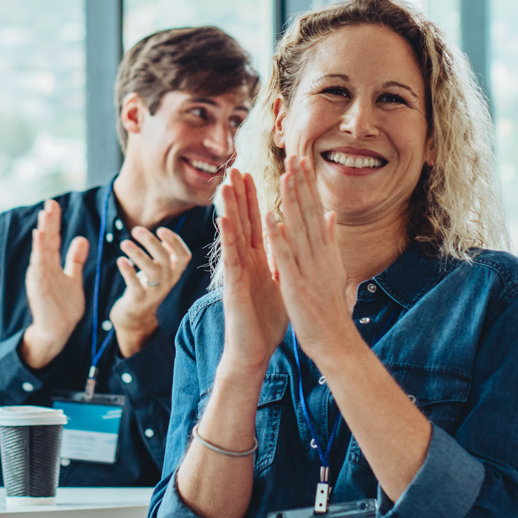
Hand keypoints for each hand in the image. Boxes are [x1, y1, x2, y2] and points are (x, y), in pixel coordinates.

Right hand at [17, 198, 90, 369]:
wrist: (57, 330)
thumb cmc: (63, 306)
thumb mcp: (73, 278)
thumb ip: (75, 260)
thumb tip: (80, 238)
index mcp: (51, 265)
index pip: (52, 239)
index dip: (53, 223)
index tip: (53, 204)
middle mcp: (43, 268)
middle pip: (46, 241)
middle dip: (48, 223)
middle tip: (49, 203)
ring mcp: (40, 277)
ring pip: (41, 252)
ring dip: (42, 234)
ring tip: (44, 217)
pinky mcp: (38, 287)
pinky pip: (38, 267)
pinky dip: (39, 252)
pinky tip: (39, 238)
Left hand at [108, 223, 192, 357]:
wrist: (136, 317)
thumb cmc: (147, 288)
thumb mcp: (160, 271)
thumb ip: (164, 255)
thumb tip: (164, 235)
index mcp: (174, 273)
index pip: (183, 256)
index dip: (175, 241)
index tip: (161, 230)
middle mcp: (167, 282)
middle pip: (164, 259)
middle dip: (150, 242)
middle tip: (136, 230)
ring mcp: (154, 292)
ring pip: (152, 271)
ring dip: (138, 254)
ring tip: (124, 243)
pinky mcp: (139, 299)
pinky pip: (135, 285)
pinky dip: (128, 271)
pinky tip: (121, 261)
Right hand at [214, 171, 287, 373]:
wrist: (255, 350)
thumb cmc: (267, 320)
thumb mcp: (283, 283)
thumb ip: (286, 260)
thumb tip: (292, 243)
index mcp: (259, 260)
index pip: (256, 223)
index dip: (256, 199)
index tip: (257, 173)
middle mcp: (245, 262)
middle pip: (242, 222)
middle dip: (240, 195)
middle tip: (236, 168)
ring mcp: (237, 272)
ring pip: (233, 235)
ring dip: (230, 208)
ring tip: (227, 184)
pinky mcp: (233, 285)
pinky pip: (230, 258)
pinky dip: (228, 238)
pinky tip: (224, 219)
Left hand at [265, 152, 356, 365]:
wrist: (335, 342)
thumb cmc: (330, 308)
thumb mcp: (332, 269)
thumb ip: (329, 241)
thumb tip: (329, 215)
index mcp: (325, 251)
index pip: (316, 211)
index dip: (308, 186)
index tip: (301, 162)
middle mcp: (319, 255)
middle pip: (309, 213)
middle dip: (302, 184)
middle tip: (295, 155)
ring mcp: (309, 269)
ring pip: (299, 229)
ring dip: (292, 202)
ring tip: (284, 176)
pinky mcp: (296, 285)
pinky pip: (286, 258)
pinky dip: (279, 238)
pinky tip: (270, 218)